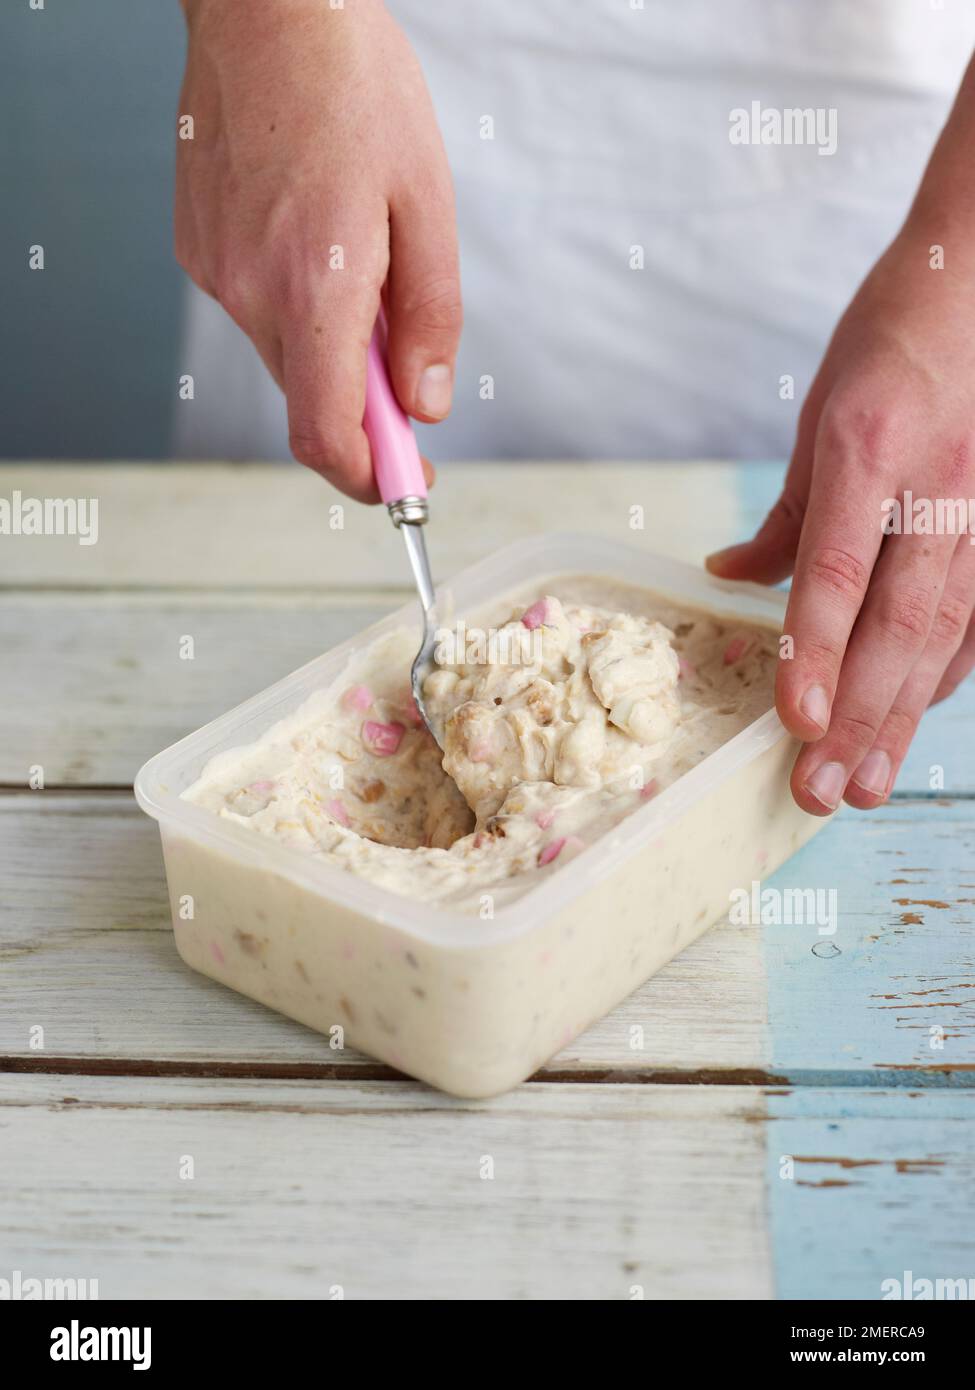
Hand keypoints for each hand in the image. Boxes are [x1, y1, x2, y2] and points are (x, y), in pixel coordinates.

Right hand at [175, 0, 459, 500]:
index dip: (367, 475)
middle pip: (310, 397)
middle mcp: (249, 292)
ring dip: (329, 341)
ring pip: (284, 352)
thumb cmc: (352, 86)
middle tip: (405, 358)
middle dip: (362, 399)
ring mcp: (215, 272)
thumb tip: (423, 402)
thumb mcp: (426, 203)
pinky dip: (295, 301)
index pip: (324, 433)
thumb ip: (429, 317)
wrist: (265, 5)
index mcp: (313, 288)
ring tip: (360, 255)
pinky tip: (315, 233)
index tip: (403, 484)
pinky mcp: (197, 249)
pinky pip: (255, 307)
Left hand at [707, 224, 974, 813]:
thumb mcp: (817, 416)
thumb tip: (728, 581)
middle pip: (899, 622)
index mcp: (868, 446)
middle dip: (859, 717)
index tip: (795, 724)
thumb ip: (784, 514)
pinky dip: (944, 674)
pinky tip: (914, 722)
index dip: (817, 653)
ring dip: (902, 716)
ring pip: (946, 632)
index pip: (837, 569)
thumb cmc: (891, 338)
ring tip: (863, 784)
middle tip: (819, 791)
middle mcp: (936, 485)